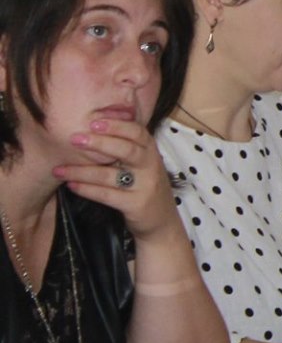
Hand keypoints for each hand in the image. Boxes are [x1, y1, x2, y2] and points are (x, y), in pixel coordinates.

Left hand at [54, 119, 179, 241]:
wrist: (161, 221)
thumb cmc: (144, 186)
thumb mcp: (142, 164)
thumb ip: (127, 147)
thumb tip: (96, 125)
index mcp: (151, 151)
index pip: (137, 132)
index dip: (117, 125)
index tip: (93, 121)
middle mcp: (150, 166)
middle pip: (127, 150)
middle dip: (100, 143)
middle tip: (75, 139)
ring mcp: (145, 186)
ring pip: (110, 175)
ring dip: (81, 171)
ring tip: (59, 170)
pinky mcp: (136, 204)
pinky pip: (107, 195)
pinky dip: (87, 189)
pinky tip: (71, 185)